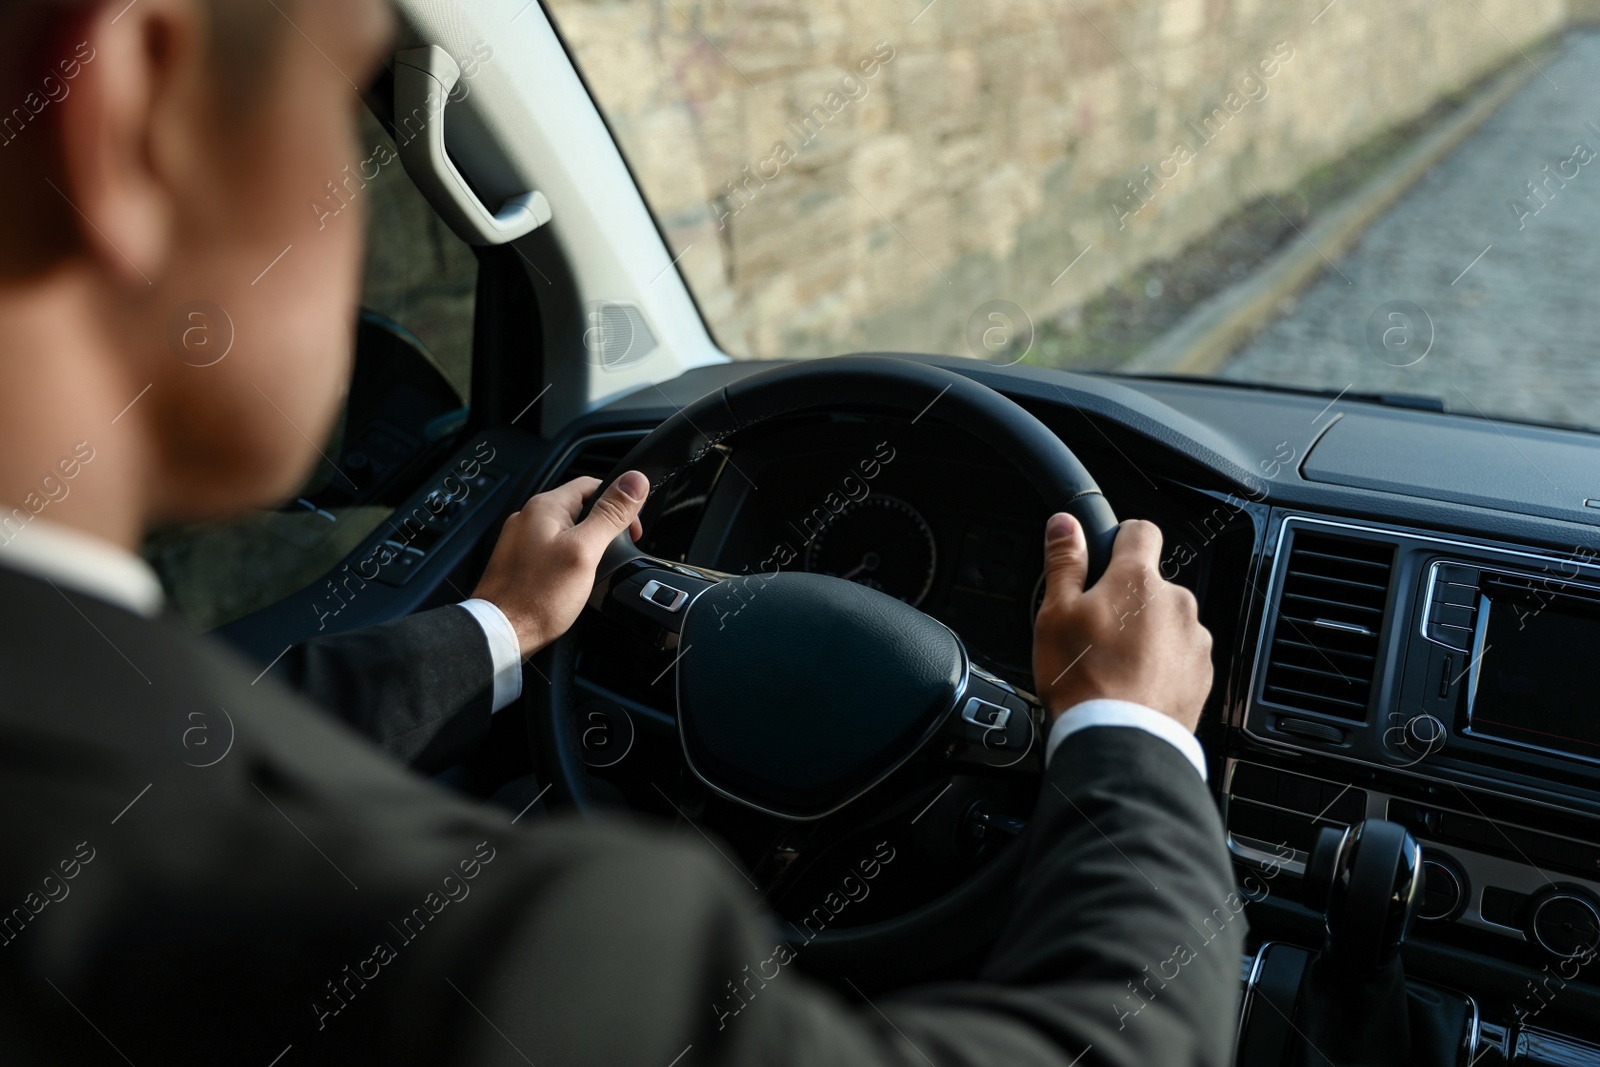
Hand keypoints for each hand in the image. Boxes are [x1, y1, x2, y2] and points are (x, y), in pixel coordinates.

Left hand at [470, 471, 649, 657]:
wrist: (501, 633)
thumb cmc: (537, 597)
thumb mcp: (585, 551)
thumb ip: (610, 514)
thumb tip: (635, 480)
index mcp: (545, 507)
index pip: (593, 485)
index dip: (619, 503)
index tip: (632, 529)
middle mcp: (529, 518)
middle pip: (580, 508)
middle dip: (603, 527)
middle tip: (614, 553)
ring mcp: (521, 540)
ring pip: (567, 530)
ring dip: (587, 544)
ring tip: (594, 569)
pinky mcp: (519, 561)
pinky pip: (553, 549)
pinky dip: (569, 559)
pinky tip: (573, 579)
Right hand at [1032, 514, 1212, 732]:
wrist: (1121, 741)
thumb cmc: (1084, 679)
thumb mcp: (1055, 614)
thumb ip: (1064, 562)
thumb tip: (1065, 524)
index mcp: (1138, 580)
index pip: (1140, 531)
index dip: (1119, 540)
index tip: (1105, 558)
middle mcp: (1176, 602)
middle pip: (1151, 584)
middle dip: (1128, 599)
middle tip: (1096, 629)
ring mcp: (1194, 639)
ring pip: (1167, 621)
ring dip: (1147, 632)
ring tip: (1115, 663)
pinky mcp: (1204, 672)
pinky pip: (1180, 655)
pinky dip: (1161, 662)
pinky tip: (1134, 683)